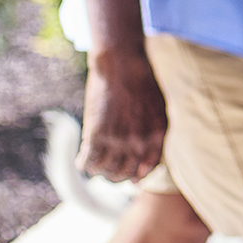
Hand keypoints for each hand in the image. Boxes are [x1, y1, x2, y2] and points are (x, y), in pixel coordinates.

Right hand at [80, 47, 168, 181]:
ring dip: (99, 171)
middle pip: (125, 174)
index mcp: (158, 136)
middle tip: (109, 170)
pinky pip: (88, 162)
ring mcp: (117, 139)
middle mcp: (139, 141)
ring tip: (96, 164)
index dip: (137, 176)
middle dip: (116, 176)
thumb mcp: (159, 111)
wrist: (123, 64)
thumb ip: (156, 138)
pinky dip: (84, 164)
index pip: (147, 169)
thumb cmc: (142, 86)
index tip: (129, 178)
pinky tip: (82, 159)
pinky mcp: (96, 133)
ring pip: (106, 172)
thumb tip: (145, 171)